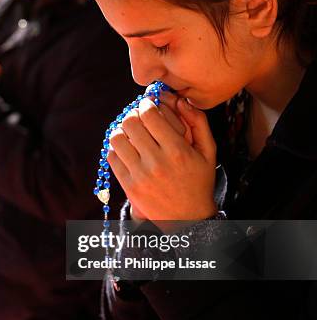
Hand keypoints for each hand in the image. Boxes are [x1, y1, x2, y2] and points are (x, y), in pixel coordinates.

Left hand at [108, 95, 216, 222]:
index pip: (150, 114)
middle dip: (133, 114)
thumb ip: (198, 122)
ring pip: (116, 138)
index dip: (146, 104)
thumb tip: (180, 100)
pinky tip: (127, 149)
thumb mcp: (208, 151)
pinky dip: (116, 148)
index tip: (148, 104)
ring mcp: (140, 175)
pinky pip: (112, 157)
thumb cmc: (199, 181)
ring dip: (122, 130)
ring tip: (131, 133)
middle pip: (130, 122)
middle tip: (138, 116)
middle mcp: (157, 162)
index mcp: (177, 150)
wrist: (188, 219)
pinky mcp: (129, 186)